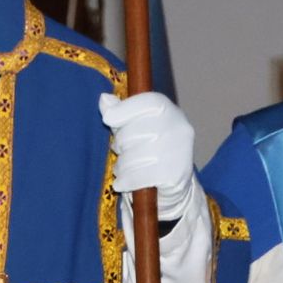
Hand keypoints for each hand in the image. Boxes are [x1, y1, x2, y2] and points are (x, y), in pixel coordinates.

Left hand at [99, 92, 195, 217]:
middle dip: (119, 145)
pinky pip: (138, 177)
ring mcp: (179, 151)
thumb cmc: (149, 148)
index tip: (108, 119)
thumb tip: (104, 99)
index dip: (122, 110)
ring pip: (133, 157)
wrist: (174, 182)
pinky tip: (123, 183)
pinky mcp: (175, 175)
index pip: (145, 102)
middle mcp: (178, 127)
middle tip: (121, 152)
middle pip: (133, 132)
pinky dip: (126, 182)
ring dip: (121, 166)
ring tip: (123, 169)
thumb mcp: (134, 125)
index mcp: (168, 110)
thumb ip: (119, 111)